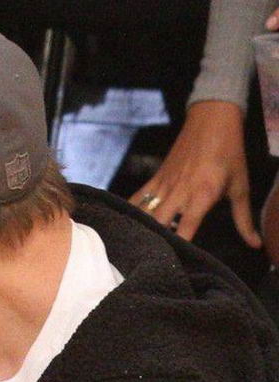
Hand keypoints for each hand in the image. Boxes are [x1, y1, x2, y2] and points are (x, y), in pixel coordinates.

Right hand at [130, 99, 260, 246]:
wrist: (211, 120)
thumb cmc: (229, 153)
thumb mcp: (240, 186)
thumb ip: (244, 219)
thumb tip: (255, 244)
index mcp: (202, 194)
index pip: (186, 226)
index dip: (179, 245)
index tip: (176, 262)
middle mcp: (180, 190)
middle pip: (158, 221)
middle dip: (153, 240)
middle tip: (150, 260)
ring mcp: (165, 182)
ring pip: (145, 210)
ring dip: (140, 227)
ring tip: (134, 246)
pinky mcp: (157, 176)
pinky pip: (139, 196)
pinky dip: (131, 209)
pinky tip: (125, 223)